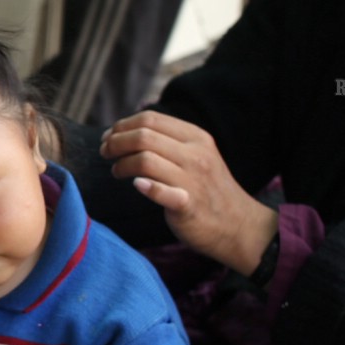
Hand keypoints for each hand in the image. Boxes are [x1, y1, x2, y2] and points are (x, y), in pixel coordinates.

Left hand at [100, 111, 277, 274]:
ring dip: (122, 164)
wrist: (239, 226)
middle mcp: (195, 155)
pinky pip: (161, 191)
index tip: (109, 136)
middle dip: (116, 142)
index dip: (122, 125)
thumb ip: (169, 142)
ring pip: (145, 160)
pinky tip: (136, 186)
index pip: (151, 119)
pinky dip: (146, 187)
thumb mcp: (197, 156)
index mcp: (196, 138)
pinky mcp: (188, 205)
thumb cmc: (208, 190)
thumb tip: (127, 131)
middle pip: (143, 136)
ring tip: (116, 172)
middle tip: (105, 152)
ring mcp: (193, 180)